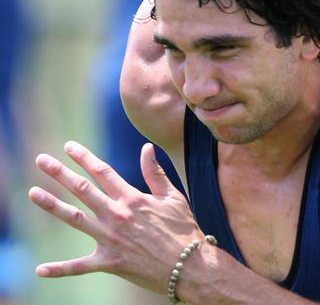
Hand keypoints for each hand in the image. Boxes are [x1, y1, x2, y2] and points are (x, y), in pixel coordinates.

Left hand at [28, 141, 202, 293]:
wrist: (190, 266)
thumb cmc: (184, 231)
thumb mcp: (173, 198)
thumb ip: (155, 173)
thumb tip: (146, 148)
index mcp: (132, 199)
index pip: (103, 172)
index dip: (84, 158)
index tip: (68, 147)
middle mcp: (117, 216)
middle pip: (83, 190)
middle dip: (60, 174)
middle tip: (41, 161)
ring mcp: (111, 239)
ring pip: (75, 219)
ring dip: (52, 206)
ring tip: (33, 193)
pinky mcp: (109, 263)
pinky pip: (80, 266)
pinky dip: (60, 269)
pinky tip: (40, 269)